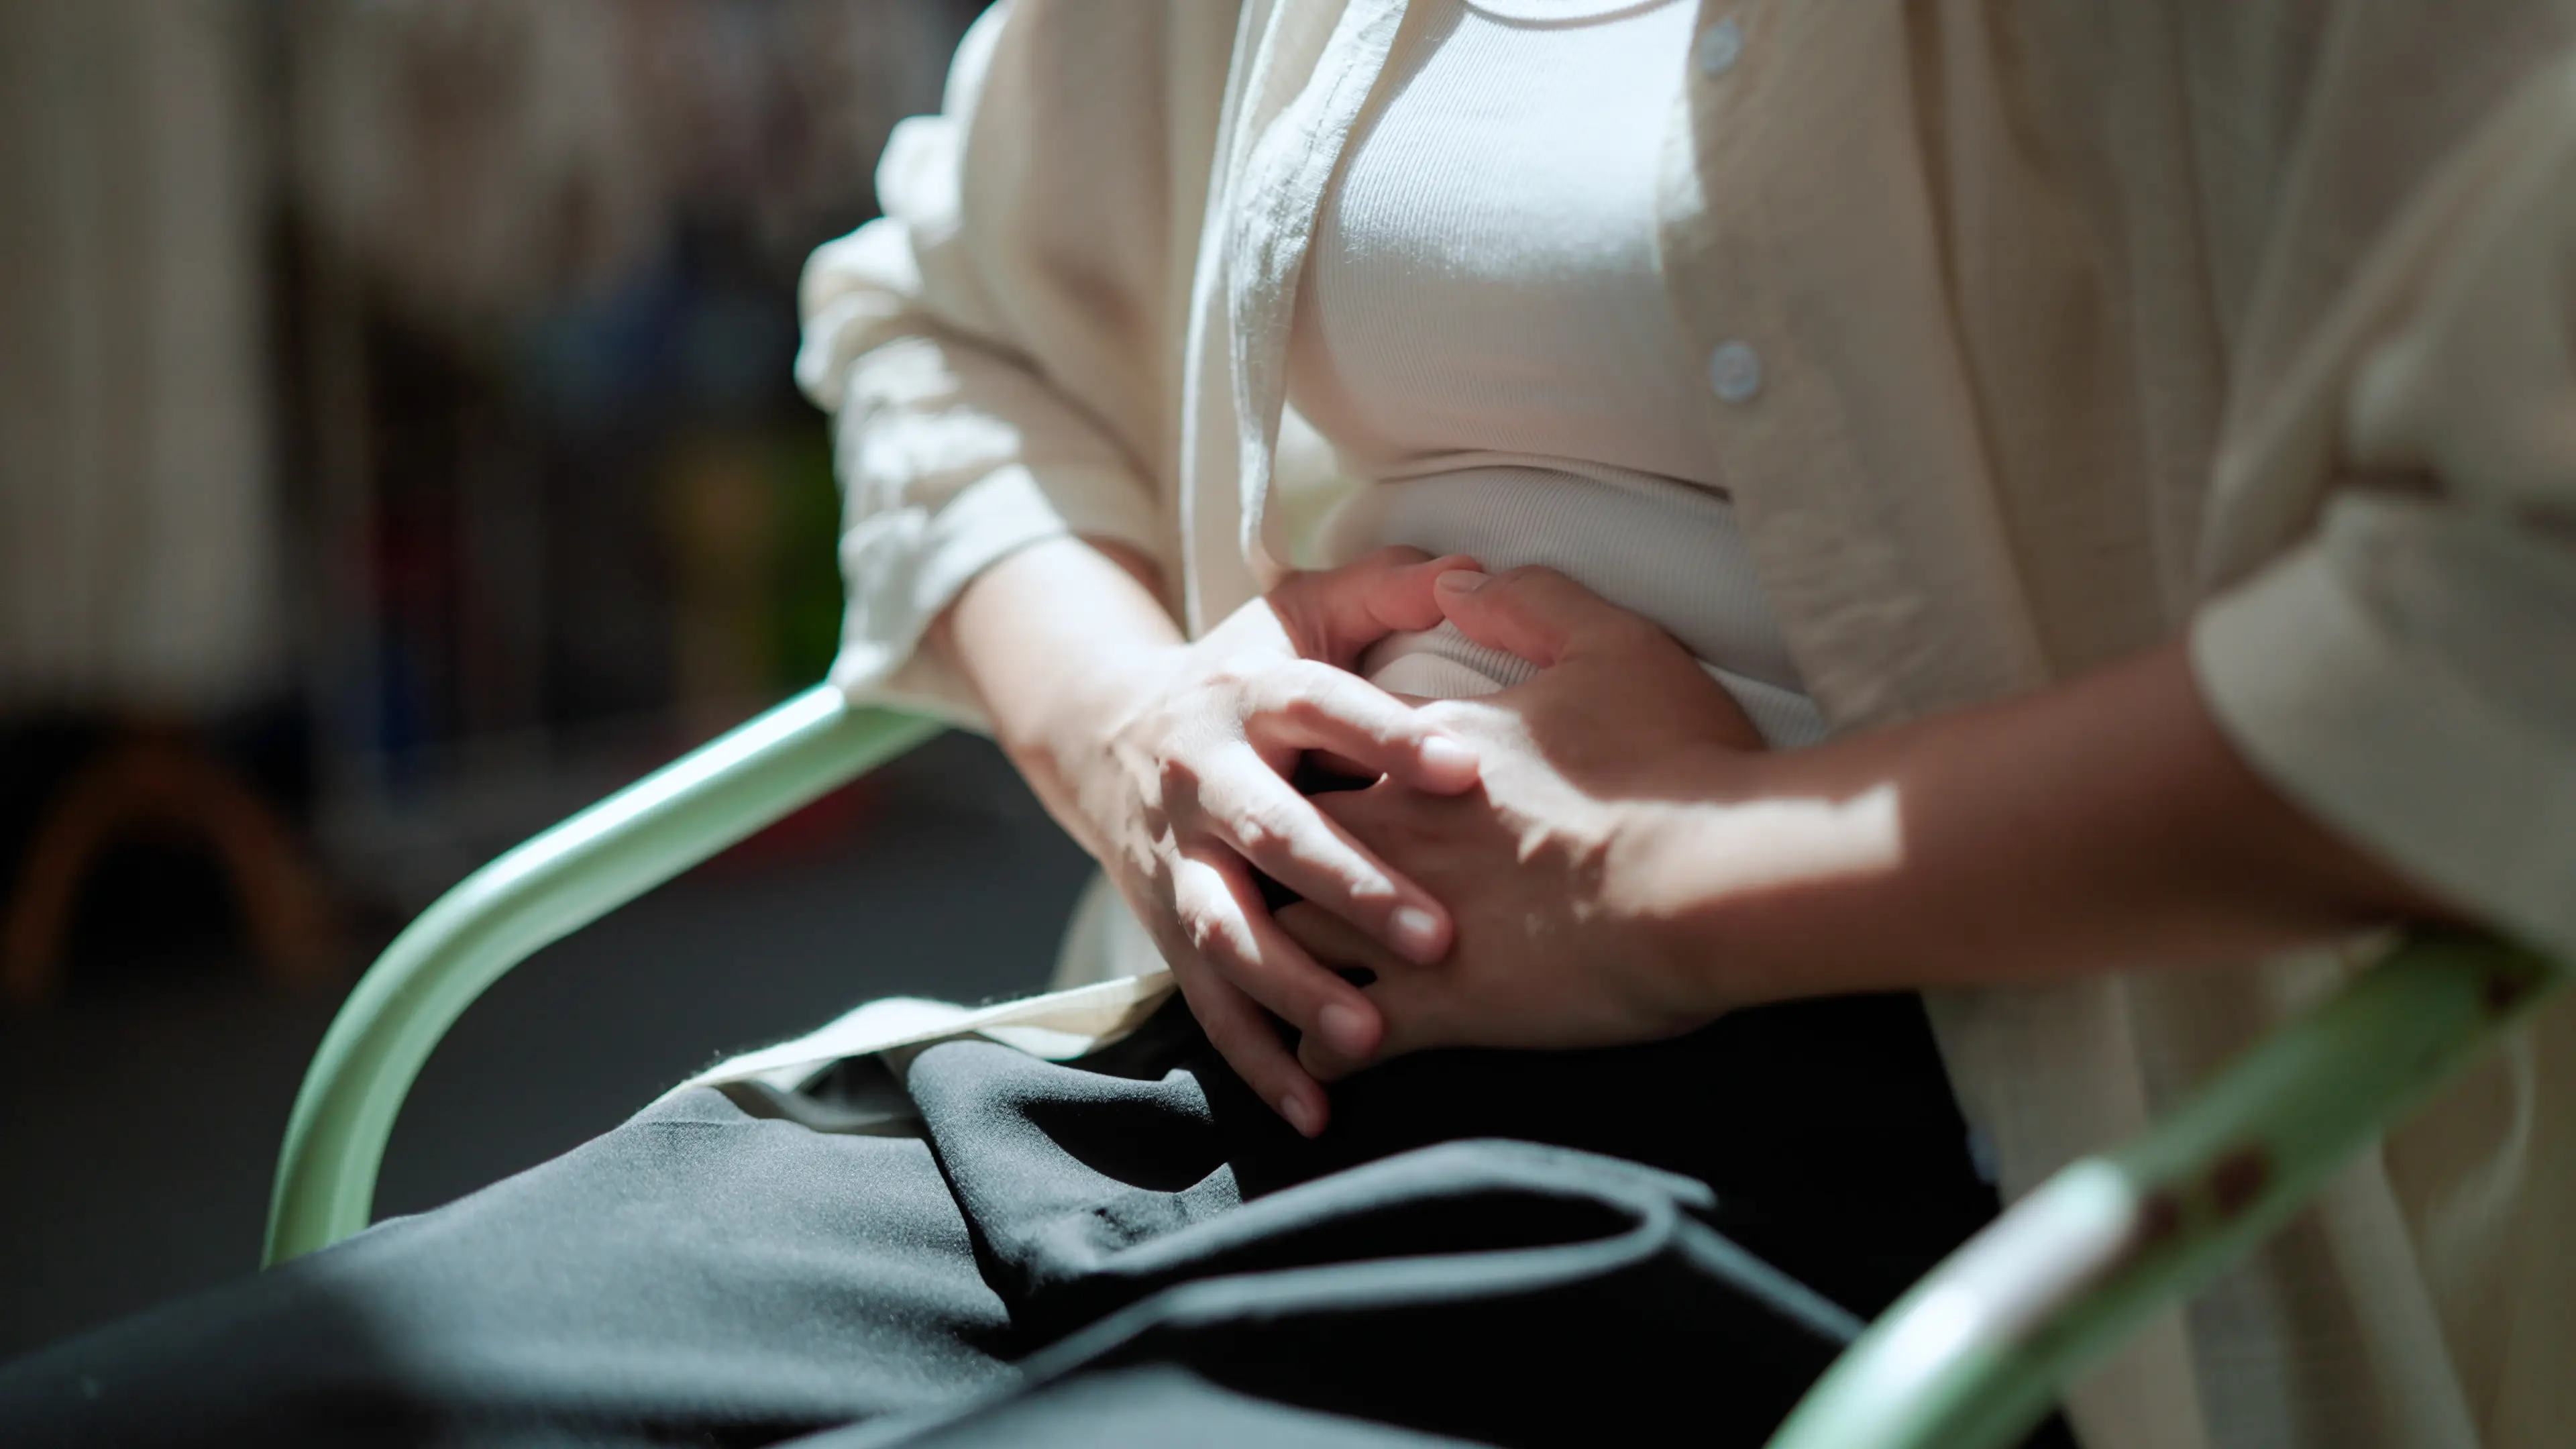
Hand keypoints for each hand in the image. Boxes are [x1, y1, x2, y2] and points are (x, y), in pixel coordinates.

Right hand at [1018, 548, 1485, 1133]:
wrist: (1103, 739)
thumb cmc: (1243, 673)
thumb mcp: (1299, 611)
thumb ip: (1386, 589)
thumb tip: (1471, 570)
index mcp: (1250, 691)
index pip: (1320, 706)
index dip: (1387, 733)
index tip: (1466, 765)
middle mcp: (1205, 776)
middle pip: (1272, 832)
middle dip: (1351, 886)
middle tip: (1438, 934)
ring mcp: (1180, 860)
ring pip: (1227, 930)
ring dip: (1294, 987)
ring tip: (1367, 1036)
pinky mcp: (1165, 929)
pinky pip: (1208, 1003)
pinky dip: (1257, 1059)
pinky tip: (1316, 1108)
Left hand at [1277, 566, 1766, 1074]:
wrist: (1712, 879)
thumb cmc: (1674, 762)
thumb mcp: (1614, 645)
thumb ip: (1529, 601)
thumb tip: (1456, 579)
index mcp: (1427, 750)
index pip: (1335, 744)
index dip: (1322, 760)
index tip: (1321, 774)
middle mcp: (1395, 832)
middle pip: (1288, 839)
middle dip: (1275, 858)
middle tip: (1270, 877)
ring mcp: (1403, 923)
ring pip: (1290, 941)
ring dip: (1280, 959)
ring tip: (1278, 977)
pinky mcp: (1434, 1009)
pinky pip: (1341, 1039)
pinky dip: (1324, 1050)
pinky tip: (1323, 1061)